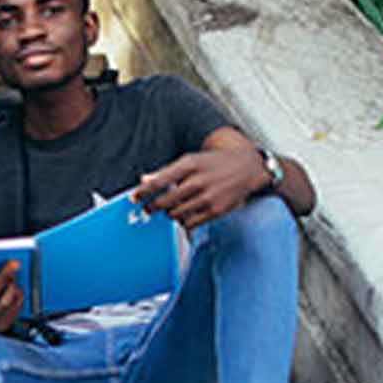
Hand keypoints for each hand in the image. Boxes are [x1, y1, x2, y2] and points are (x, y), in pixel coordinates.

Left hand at [134, 148, 269, 229]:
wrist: (248, 168)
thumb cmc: (214, 163)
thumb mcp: (191, 160)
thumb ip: (167, 171)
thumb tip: (144, 180)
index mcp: (189, 165)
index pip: (159, 181)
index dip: (143, 192)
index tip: (134, 199)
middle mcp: (198, 181)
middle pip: (164, 201)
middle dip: (152, 207)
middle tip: (148, 209)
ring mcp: (208, 197)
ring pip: (175, 214)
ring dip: (169, 213)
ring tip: (170, 209)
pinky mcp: (215, 211)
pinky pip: (190, 222)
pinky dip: (183, 221)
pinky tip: (184, 215)